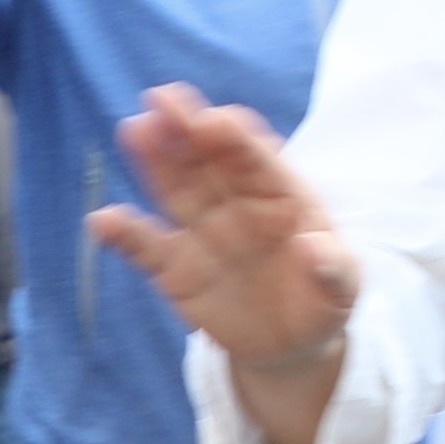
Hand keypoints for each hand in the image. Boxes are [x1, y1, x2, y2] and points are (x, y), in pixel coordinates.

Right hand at [96, 89, 361, 374]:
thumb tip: (316, 247)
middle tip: (162, 99)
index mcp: (281, 196)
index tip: (214, 121)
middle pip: (206, 159)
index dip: (236, 138)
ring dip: (152, 159)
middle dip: (186, 128)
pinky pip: (146, 247)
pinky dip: (124, 234)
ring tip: (134, 130)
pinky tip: (103, 222)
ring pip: (174, 188)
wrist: (289, 344)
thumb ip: (334, 270)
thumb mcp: (342, 290)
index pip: (256, 159)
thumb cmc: (320, 300)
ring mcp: (202, 231)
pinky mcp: (174, 268)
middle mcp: (235, 202)